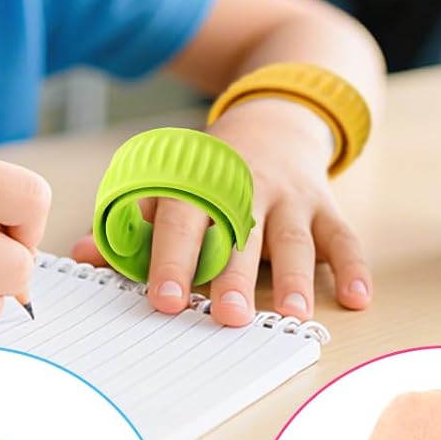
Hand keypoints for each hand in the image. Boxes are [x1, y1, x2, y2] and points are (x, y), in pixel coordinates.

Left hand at [69, 98, 369, 325]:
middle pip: (239, 234)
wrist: (273, 123)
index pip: (181, 220)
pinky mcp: (327, 206)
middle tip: (227, 316)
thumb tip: (82, 255)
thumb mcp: (170, 186)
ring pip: (294, 239)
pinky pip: (344, 237)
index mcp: (199, 184)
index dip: (172, 259)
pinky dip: (354, 267)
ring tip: (293, 315)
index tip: (166, 300)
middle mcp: (247, 189)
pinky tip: (358, 300)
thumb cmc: (209, 173)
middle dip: (233, 276)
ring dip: (295, 278)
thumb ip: (132, 224)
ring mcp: (291, 198)